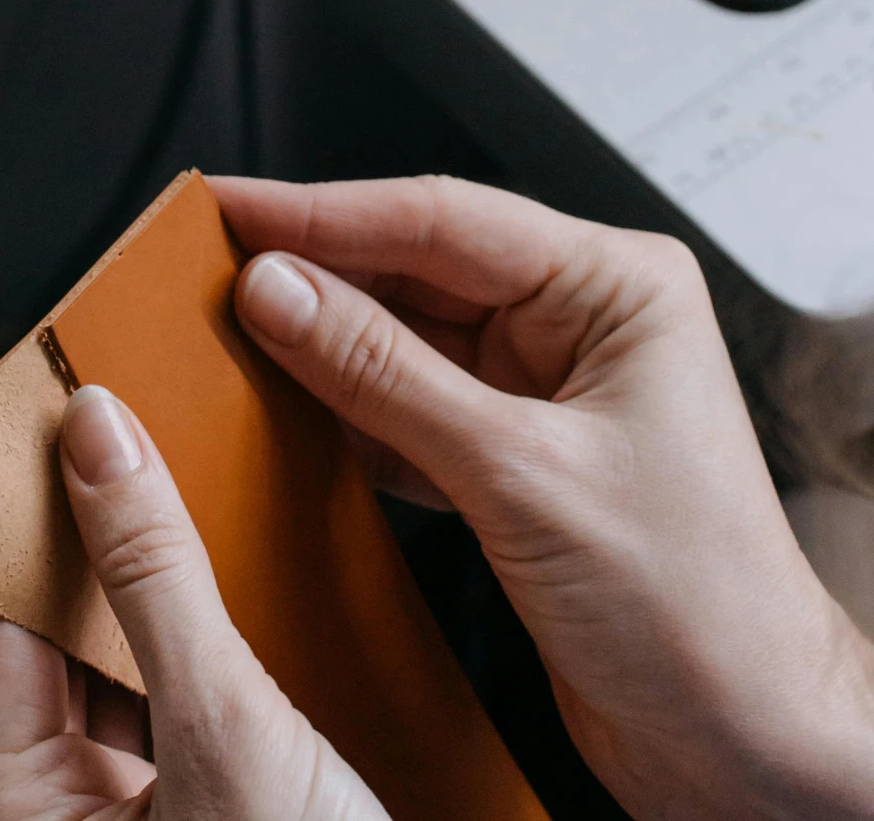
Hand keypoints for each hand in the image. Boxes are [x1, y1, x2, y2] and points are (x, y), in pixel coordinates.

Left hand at [0, 382, 387, 820]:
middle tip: (130, 411)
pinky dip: (221, 622)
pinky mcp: (227, 807)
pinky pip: (199, 690)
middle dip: (98, 526)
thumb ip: (154, 578)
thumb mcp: (226, 733)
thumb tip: (95, 439)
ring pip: (137, 656)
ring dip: (166, 569)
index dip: (17, 509)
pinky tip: (252, 553)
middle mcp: (74, 820)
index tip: (47, 406)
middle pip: (64, 633)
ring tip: (192, 465)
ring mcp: (154, 816)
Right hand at [213, 173, 873, 820]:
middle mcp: (584, 325)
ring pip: (407, 340)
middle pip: (418, 270)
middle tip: (207, 263)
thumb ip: (386, 376)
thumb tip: (282, 292)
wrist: (747, 747)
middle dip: (314, 271)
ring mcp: (550, 393)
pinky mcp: (519, 461)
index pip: (443, 218)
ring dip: (323, 342)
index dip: (323, 211)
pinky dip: (349, 411)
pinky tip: (288, 407)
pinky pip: (411, 408)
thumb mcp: (520, 475)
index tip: (233, 207)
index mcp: (615, 288)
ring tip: (227, 327)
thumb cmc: (700, 610)